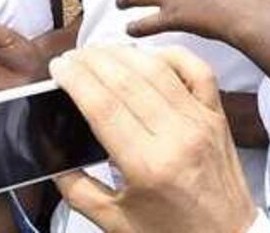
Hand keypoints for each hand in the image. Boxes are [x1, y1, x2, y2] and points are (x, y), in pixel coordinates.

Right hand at [51, 46, 256, 232]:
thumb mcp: (116, 223)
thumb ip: (77, 190)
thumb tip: (52, 159)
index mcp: (147, 167)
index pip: (103, 105)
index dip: (75, 78)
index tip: (58, 67)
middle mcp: (176, 137)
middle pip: (125, 79)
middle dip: (90, 60)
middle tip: (71, 59)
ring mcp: (199, 121)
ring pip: (156, 68)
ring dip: (121, 53)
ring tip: (98, 53)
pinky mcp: (216, 116)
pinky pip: (197, 70)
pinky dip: (171, 55)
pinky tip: (148, 55)